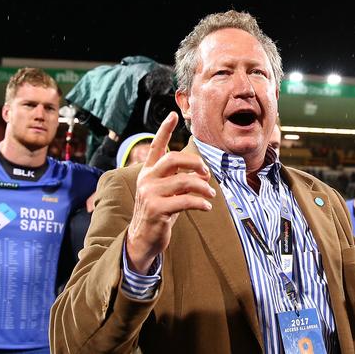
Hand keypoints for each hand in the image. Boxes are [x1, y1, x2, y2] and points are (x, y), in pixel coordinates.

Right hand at [126, 112, 214, 273]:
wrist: (143, 239)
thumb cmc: (160, 213)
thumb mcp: (168, 193)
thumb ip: (180, 181)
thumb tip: (203, 175)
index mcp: (148, 172)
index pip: (156, 147)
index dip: (164, 130)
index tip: (172, 114)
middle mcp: (146, 179)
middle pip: (173, 159)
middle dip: (195, 163)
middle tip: (206, 173)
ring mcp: (150, 194)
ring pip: (184, 181)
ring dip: (203, 187)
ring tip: (211, 195)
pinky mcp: (156, 209)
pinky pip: (185, 201)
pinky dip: (200, 203)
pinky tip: (206, 207)